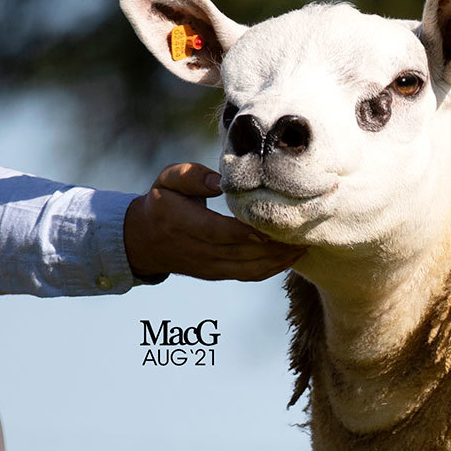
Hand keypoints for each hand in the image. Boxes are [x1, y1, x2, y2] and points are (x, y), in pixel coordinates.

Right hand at [123, 163, 305, 282]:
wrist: (145, 240)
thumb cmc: (163, 201)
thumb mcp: (167, 180)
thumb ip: (191, 176)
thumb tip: (219, 181)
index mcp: (181, 222)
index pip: (216, 231)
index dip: (244, 232)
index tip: (270, 227)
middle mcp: (196, 249)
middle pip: (241, 252)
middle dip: (274, 245)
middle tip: (303, 231)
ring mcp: (209, 267)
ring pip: (250, 268)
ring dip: (280, 259)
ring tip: (305, 242)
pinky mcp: (219, 275)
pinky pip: (251, 275)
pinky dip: (275, 268)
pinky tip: (293, 256)